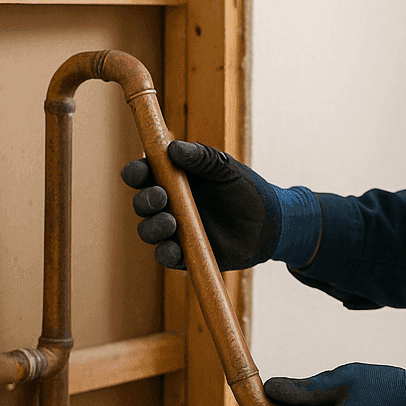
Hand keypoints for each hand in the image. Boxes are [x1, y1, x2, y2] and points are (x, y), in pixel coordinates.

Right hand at [121, 140, 319, 269]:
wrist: (269, 223)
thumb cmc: (245, 189)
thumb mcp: (225, 168)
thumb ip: (201, 157)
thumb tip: (172, 149)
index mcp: (172, 179)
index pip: (143, 174)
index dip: (136, 173)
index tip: (140, 172)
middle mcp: (169, 205)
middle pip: (142, 203)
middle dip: (145, 200)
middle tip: (161, 198)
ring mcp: (175, 230)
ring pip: (149, 230)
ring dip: (153, 227)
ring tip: (171, 223)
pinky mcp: (185, 253)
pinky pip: (166, 256)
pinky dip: (166, 253)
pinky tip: (174, 249)